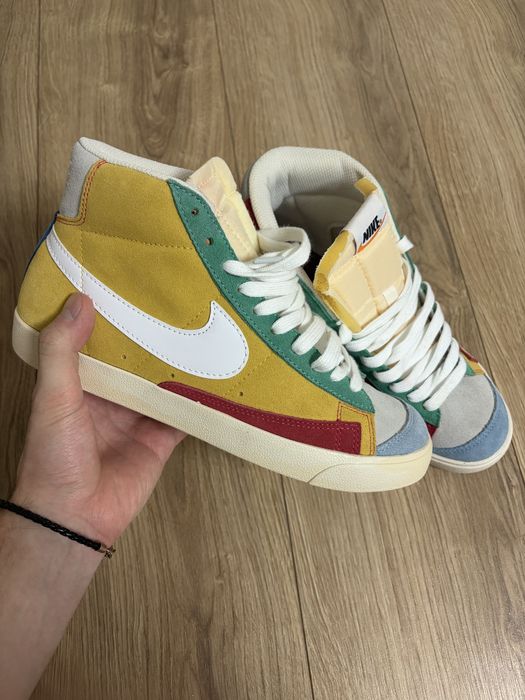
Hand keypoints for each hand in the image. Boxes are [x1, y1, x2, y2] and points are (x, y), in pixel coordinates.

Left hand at [14, 293, 184, 544]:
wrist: (75, 517)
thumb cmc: (53, 456)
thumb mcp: (52, 396)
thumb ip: (62, 350)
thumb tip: (79, 301)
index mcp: (81, 382)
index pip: (99, 340)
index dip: (113, 315)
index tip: (132, 284)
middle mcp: (112, 396)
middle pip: (138, 360)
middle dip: (155, 337)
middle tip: (179, 303)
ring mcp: (138, 416)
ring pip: (164, 383)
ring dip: (181, 364)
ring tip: (205, 331)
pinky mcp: (161, 438)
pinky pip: (184, 414)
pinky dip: (200, 400)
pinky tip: (217, 378)